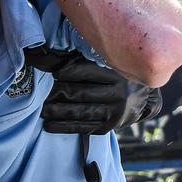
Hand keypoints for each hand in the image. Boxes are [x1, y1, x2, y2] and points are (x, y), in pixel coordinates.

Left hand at [29, 51, 162, 133]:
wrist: (141, 99)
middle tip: (40, 95)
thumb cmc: (115, 75)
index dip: (68, 72)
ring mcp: (114, 111)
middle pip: (82, 93)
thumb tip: (50, 54)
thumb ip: (82, 58)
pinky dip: (65, 127)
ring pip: (81, 112)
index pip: (88, 71)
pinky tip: (49, 125)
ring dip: (58, 112)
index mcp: (115, 72)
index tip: (53, 72)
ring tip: (41, 111)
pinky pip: (84, 127)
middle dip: (58, 93)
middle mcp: (117, 92)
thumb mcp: (107, 63)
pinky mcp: (109, 126)